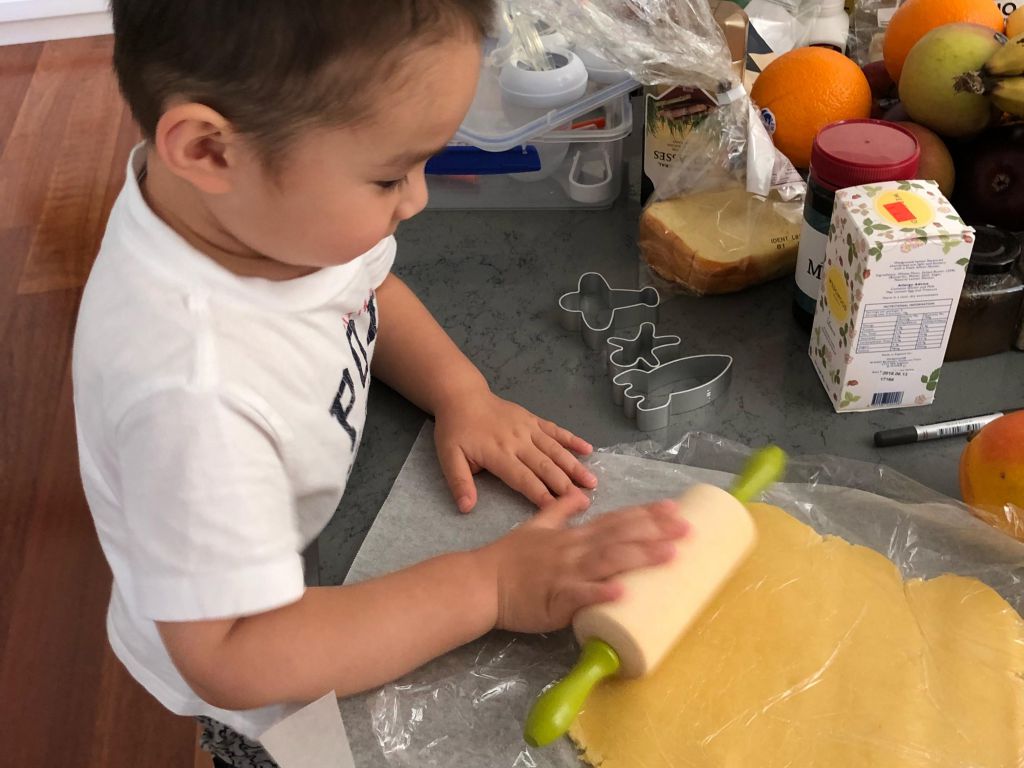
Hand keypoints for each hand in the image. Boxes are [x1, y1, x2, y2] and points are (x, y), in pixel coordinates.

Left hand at [433, 389, 596, 512]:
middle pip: (544, 466)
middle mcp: (517, 441)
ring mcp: (528, 428)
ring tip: (591, 481)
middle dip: (565, 485)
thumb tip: (467, 508)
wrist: (462, 396)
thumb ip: (459, 482)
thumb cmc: (455, 430)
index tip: (557, 509)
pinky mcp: (533, 419)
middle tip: (585, 501)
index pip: (522, 478)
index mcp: (498, 453)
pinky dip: (572, 439)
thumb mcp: (448, 457)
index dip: (540, 494)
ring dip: (574, 466)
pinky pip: (555, 430)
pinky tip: (588, 449)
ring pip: (555, 449)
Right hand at [475, 492, 688, 632]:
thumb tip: (582, 494)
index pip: (616, 520)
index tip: (674, 509)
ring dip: (640, 557)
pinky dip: (602, 594)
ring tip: (670, 555)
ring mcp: (566, 573)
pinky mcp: (556, 599)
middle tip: (688, 529)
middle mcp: (575, 550)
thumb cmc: (510, 558)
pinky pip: (581, 596)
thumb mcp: (536, 526)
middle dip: (655, 532)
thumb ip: (561, 510)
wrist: (483, 582)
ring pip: (608, 561)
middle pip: (620, 537)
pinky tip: (624, 594)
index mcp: (574, 535)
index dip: (646, 514)